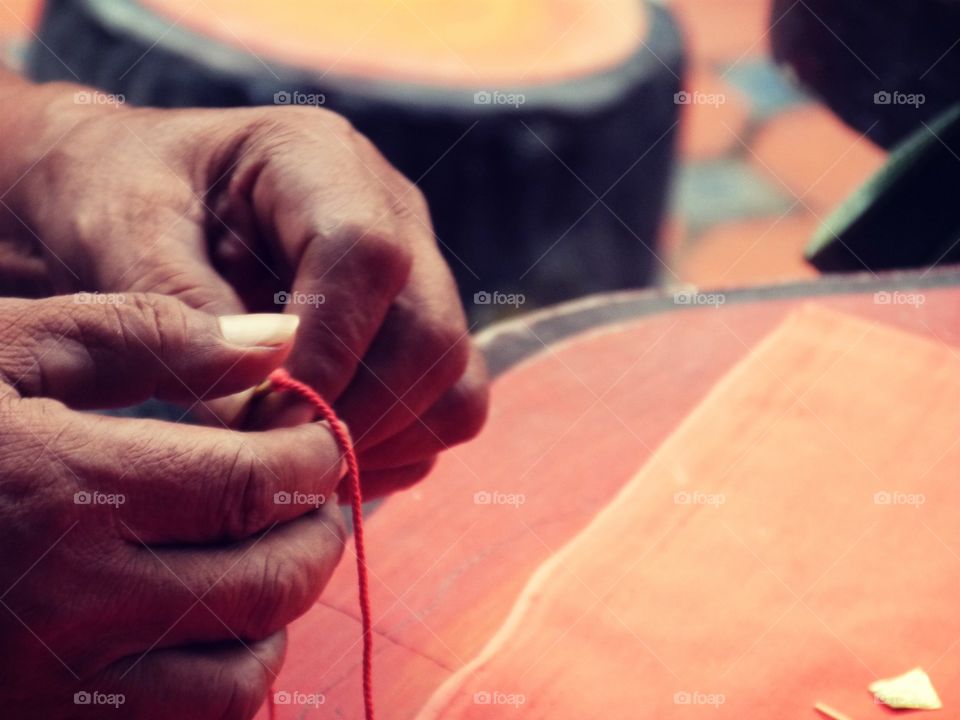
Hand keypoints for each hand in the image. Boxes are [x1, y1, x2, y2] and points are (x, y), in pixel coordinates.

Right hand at [0, 293, 345, 718]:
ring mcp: (46, 693)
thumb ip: (149, 336)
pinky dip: (226, 687)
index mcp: (62, 491)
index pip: (254, 485)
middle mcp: (65, 605)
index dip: (313, 460)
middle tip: (320, 499)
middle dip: (317, 536)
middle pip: (264, 585)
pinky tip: (212, 631)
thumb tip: (277, 338)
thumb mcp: (6, 350)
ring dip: (280, 617)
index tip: (320, 440)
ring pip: (237, 681)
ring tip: (272, 561)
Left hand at [3, 87, 488, 497]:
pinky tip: (327, 451)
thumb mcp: (123, 238)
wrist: (138, 198)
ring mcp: (416, 271)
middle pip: (431, 331)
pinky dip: (400, 446)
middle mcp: (391, 213)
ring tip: (301, 459)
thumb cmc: (119, 201)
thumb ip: (185, 321)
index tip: (266, 418)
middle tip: (278, 458)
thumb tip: (262, 425)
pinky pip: (450, 406)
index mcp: (318, 160)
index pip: (369, 256)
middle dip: (359, 414)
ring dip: (386, 438)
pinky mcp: (418, 324)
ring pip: (454, 378)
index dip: (329, 352)